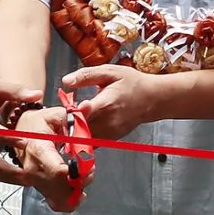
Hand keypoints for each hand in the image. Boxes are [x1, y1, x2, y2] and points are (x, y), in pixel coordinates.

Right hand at [8, 104, 84, 209]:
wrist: (19, 131)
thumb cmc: (38, 122)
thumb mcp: (57, 114)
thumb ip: (76, 114)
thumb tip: (88, 106)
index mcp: (38, 149)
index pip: (58, 171)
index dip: (78, 173)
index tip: (88, 165)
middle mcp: (33, 170)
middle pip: (62, 188)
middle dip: (82, 180)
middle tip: (89, 167)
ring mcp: (34, 182)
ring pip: (61, 198)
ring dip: (78, 189)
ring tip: (83, 174)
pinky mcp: (38, 189)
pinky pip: (56, 204)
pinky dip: (70, 200)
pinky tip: (76, 189)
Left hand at [58, 63, 174, 142]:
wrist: (153, 99)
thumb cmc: (132, 83)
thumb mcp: (109, 72)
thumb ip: (86, 75)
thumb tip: (66, 80)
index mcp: (107, 103)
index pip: (84, 114)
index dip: (70, 114)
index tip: (62, 111)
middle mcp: (109, 121)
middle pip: (80, 129)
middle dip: (67, 123)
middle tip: (60, 115)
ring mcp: (111, 132)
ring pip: (84, 138)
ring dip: (73, 131)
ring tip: (69, 121)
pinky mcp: (112, 138)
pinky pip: (91, 142)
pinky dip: (83, 137)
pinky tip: (80, 127)